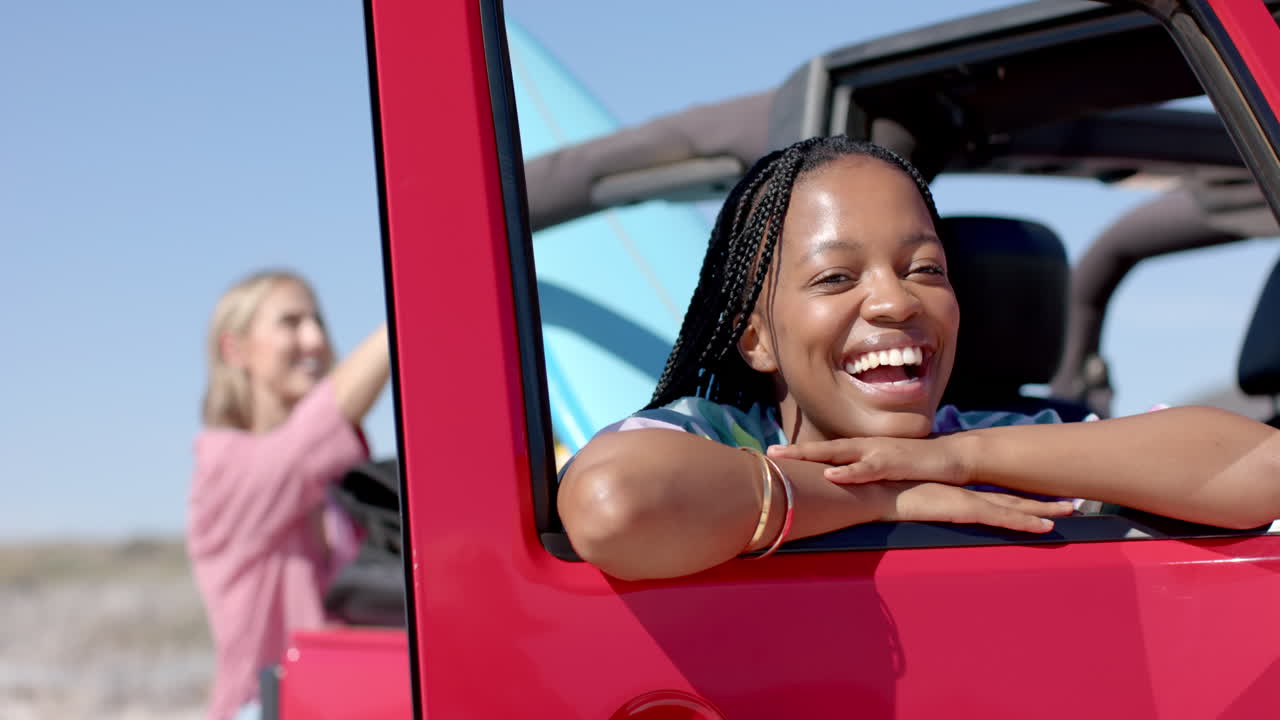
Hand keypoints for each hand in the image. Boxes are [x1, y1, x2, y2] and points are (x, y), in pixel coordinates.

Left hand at [768, 435, 972, 484]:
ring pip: (838, 453)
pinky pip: (867, 468)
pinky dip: (848, 472)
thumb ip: (864, 477)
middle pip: (823, 448)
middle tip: (768, 452)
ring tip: (786, 457)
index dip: (800, 453)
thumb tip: (844, 490)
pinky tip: (830, 475)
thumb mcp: (884, 472)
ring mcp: (877, 451)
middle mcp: (865, 446)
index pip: (825, 451)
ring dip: (811, 455)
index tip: (774, 455)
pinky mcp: (893, 462)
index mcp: (861, 449)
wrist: (951, 458)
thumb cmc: (916, 466)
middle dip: (795, 451)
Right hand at [885, 482, 1073, 532]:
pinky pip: (1002, 518)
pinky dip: (1025, 521)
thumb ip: (920, 509)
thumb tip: (917, 517)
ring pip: (1016, 507)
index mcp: (960, 495)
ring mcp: (970, 501)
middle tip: (1071, 502)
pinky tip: (1045, 527)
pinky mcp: (966, 509)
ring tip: (1070, 511)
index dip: (1021, 498)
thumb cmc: (889, 498)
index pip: (998, 497)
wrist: (879, 491)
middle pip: (1015, 499)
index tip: (1041, 499)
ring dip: (1044, 510)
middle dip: (1044, 501)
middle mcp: (970, 495)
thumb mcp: (911, 507)